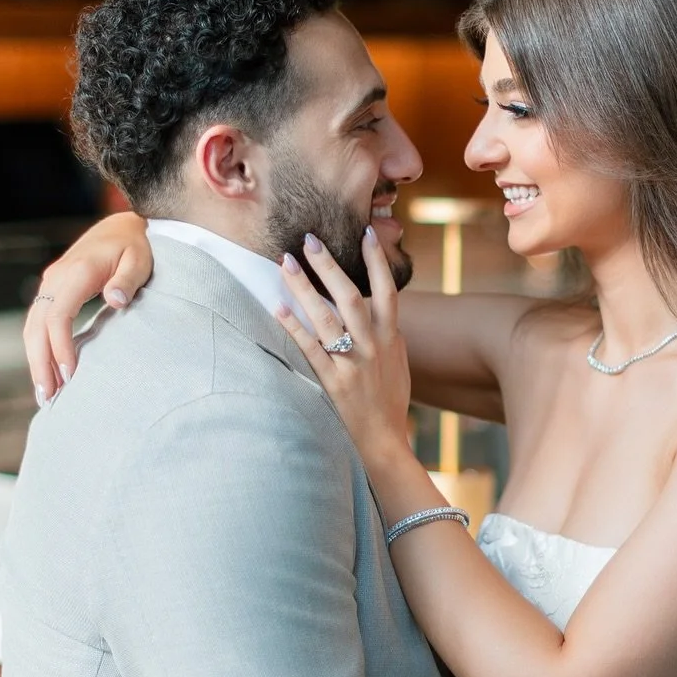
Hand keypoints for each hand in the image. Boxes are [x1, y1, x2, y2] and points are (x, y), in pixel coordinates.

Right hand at [25, 213, 151, 401]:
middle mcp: (56, 278)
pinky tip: (48, 371)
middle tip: (48, 398)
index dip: (60, 348)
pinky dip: (39, 347)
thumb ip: (128, 279)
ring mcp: (51, 283)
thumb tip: (115, 300)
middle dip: (40, 363)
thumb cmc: (137, 245)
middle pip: (37, 326)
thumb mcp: (140, 259)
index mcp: (76, 273)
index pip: (58, 317)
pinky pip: (39, 322)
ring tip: (45, 393)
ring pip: (32, 326)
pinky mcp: (53, 289)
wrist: (123, 226)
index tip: (69, 376)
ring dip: (35, 359)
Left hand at [275, 231, 413, 475]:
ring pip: (326, 317)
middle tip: (309, 240)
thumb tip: (385, 312)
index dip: (376, 261)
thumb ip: (390, 337)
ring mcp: (353, 364)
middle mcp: (373, 346)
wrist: (385, 443)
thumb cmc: (390, 404)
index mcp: (392, 339)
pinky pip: (310, 348)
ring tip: (285, 263)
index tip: (365, 233)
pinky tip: (277, 307)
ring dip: (304, 287)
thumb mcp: (399, 366)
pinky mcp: (333, 382)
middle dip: (329, 265)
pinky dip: (293, 326)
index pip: (387, 291)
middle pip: (350, 296)